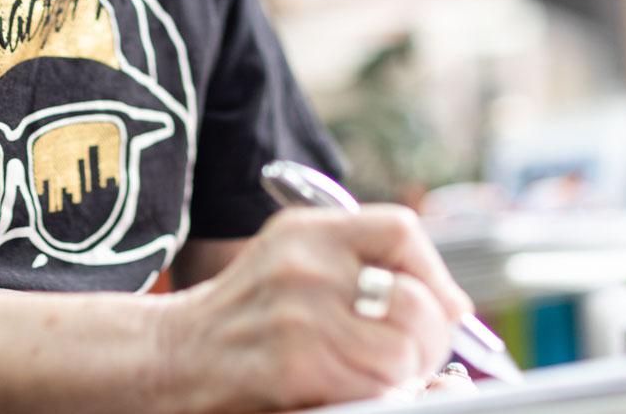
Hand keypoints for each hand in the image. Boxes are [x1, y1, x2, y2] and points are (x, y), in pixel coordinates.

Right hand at [158, 205, 473, 412]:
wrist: (170, 358)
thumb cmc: (242, 320)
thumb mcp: (291, 266)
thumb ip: (358, 270)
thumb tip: (454, 307)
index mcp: (306, 231)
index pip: (400, 230)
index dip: (434, 273)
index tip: (441, 306)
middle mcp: (304, 263)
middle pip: (414, 299)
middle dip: (431, 340)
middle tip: (418, 361)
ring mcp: (299, 313)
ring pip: (403, 350)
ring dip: (406, 376)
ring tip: (381, 380)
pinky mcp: (295, 364)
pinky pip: (374, 385)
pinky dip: (380, 396)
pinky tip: (354, 394)